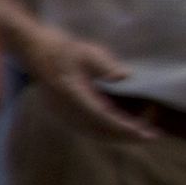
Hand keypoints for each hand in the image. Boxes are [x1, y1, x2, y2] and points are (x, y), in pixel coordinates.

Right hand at [0, 8, 155, 139]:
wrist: (33, 51)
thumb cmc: (61, 48)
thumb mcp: (86, 52)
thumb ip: (106, 65)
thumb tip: (125, 76)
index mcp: (72, 94)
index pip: (102, 117)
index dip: (124, 127)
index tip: (144, 132)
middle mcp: (66, 109)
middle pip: (100, 132)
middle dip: (126, 136)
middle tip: (152, 135)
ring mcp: (62, 114)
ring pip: (94, 134)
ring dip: (117, 136)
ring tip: (140, 133)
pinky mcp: (63, 114)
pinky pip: (87, 129)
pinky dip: (105, 132)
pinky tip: (119, 127)